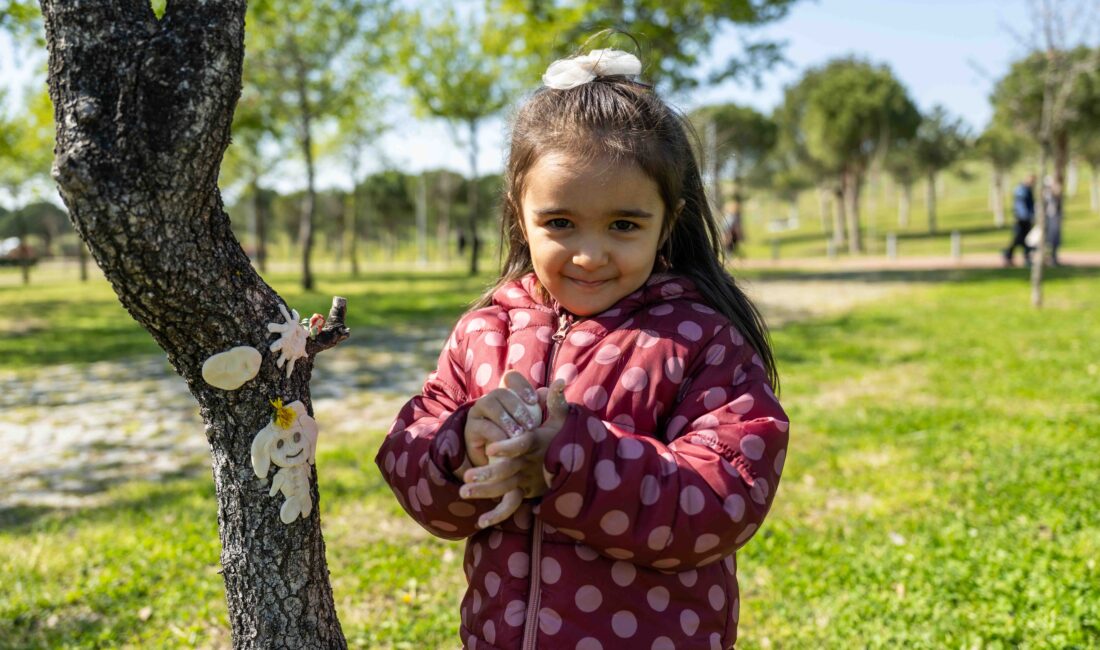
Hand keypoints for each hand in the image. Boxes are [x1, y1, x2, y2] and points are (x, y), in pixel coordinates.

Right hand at [460, 371, 540, 475]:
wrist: (503, 463)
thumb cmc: (523, 439)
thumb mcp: (540, 422)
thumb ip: (550, 404)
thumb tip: (560, 383)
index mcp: (507, 393)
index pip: (510, 377)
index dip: (521, 386)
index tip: (534, 401)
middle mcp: (491, 399)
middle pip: (500, 392)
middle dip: (517, 407)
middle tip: (530, 425)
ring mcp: (478, 412)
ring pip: (488, 403)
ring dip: (505, 419)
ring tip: (519, 434)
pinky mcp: (471, 429)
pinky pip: (482, 425)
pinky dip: (496, 434)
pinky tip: (507, 443)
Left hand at [461, 379, 568, 527]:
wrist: (575, 465)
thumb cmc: (563, 437)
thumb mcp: (562, 419)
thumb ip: (557, 401)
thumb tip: (560, 381)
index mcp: (537, 443)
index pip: (522, 445)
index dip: (508, 448)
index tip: (491, 448)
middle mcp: (531, 463)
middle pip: (509, 470)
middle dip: (488, 473)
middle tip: (467, 475)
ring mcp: (528, 479)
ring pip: (505, 487)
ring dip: (485, 491)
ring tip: (464, 491)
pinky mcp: (526, 491)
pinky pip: (510, 504)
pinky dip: (497, 514)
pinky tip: (481, 522)